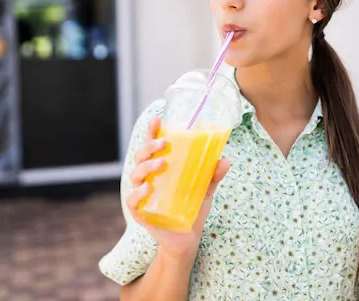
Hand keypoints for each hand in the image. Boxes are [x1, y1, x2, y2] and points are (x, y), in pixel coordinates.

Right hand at [125, 116, 230, 262]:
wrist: (187, 239)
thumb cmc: (193, 210)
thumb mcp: (205, 190)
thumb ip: (213, 176)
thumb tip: (225, 160)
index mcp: (160, 170)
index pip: (152, 147)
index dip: (152, 132)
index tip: (158, 119)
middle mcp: (147, 179)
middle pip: (141, 157)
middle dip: (150, 146)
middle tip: (165, 143)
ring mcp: (141, 195)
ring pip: (135, 174)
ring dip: (147, 166)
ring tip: (163, 162)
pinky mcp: (140, 213)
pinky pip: (132, 200)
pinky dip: (137, 193)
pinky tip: (147, 188)